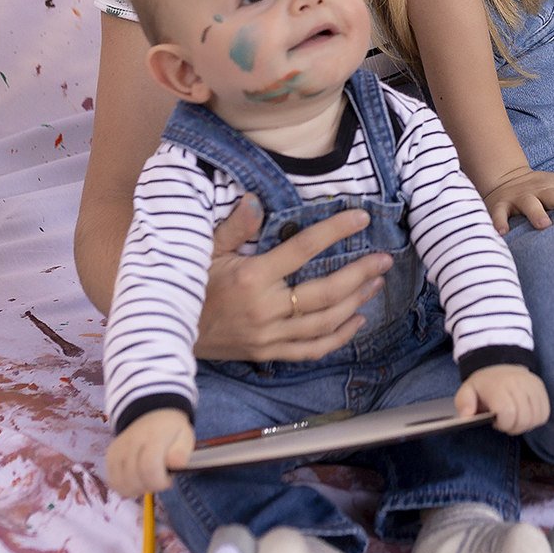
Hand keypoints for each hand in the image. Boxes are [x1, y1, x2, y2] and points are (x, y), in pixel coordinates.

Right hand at [106, 408, 194, 496]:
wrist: (151, 415)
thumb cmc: (171, 431)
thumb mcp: (185, 436)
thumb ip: (182, 452)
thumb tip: (177, 463)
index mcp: (153, 435)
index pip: (149, 467)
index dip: (159, 482)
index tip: (168, 480)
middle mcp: (131, 441)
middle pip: (134, 478)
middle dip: (150, 486)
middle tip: (159, 480)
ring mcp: (118, 448)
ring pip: (121, 483)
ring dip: (137, 489)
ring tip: (148, 480)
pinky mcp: (110, 456)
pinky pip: (113, 482)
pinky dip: (126, 487)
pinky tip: (137, 480)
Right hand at [195, 194, 392, 362]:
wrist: (169, 333)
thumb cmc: (192, 287)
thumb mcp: (206, 251)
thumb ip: (234, 227)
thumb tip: (255, 200)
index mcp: (252, 278)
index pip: (302, 250)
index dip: (335, 232)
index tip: (361, 219)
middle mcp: (265, 309)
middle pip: (325, 292)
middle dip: (359, 274)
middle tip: (384, 259)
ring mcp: (270, 335)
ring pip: (324, 322)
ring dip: (355, 302)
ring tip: (376, 283)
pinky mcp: (269, 353)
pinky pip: (312, 349)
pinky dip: (338, 337)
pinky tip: (357, 322)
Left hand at [454, 364, 550, 434]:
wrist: (499, 364)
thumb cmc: (483, 385)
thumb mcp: (466, 391)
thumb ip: (464, 404)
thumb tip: (467, 417)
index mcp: (497, 385)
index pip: (508, 412)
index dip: (503, 424)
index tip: (495, 421)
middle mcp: (517, 382)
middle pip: (524, 418)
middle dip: (513, 427)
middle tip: (505, 422)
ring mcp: (531, 384)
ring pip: (536, 417)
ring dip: (525, 425)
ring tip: (514, 419)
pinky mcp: (540, 387)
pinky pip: (544, 413)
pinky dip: (535, 419)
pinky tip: (524, 415)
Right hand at [480, 163, 553, 234]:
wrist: (504, 178)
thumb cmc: (542, 187)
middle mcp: (541, 190)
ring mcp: (520, 197)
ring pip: (529, 203)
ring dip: (536, 213)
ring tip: (544, 225)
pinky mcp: (500, 205)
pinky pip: (498, 213)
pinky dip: (498, 222)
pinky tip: (502, 233)